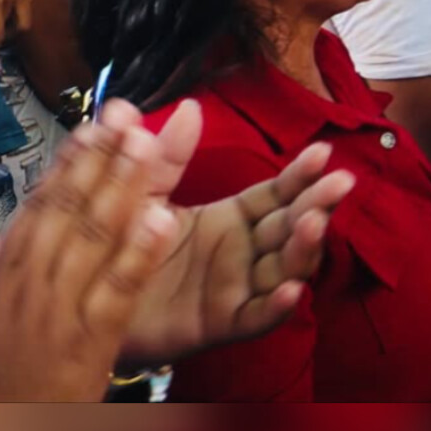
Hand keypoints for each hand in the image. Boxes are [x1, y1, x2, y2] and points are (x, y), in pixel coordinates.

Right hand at [0, 120, 181, 400]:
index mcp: (3, 273)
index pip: (40, 204)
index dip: (69, 161)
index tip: (93, 124)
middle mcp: (29, 282)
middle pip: (70, 208)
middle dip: (100, 158)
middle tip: (128, 115)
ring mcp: (59, 309)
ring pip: (95, 237)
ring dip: (124, 186)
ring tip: (148, 142)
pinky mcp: (89, 340)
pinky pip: (120, 289)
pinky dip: (140, 251)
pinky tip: (164, 216)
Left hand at [98, 99, 357, 367]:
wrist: (91, 301)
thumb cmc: (122, 245)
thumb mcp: (144, 193)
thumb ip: (167, 157)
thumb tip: (190, 107)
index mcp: (232, 218)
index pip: (278, 194)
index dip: (301, 175)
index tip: (322, 153)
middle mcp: (244, 252)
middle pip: (291, 227)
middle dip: (317, 204)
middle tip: (339, 184)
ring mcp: (238, 289)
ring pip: (284, 268)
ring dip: (304, 248)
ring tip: (313, 224)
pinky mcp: (222, 323)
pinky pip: (256, 317)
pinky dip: (275, 306)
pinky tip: (289, 291)